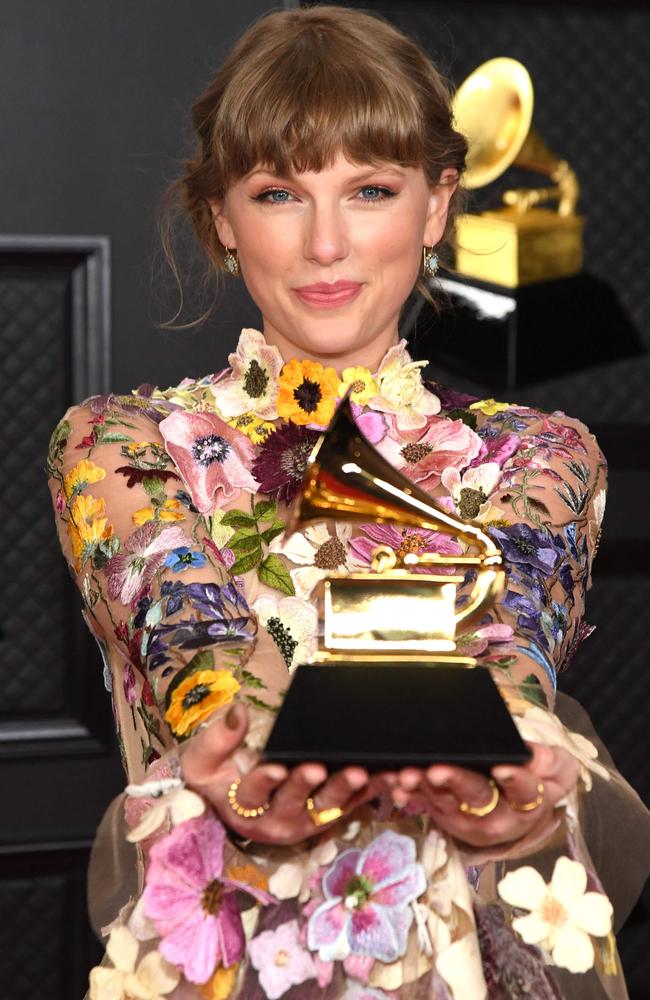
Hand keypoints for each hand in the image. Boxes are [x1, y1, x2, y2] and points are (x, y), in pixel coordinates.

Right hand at [181, 702, 393, 844]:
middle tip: (322, 768)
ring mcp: (307, 819)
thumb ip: (217, 738)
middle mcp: (278, 819)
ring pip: (328, 806)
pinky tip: (387, 774)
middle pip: (295, 803)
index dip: (265, 781)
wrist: (237, 801)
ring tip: (361, 771)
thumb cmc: (218, 778)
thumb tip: (236, 710)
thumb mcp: (202, 761)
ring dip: (346, 790)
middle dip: (309, 785)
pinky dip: (371, 790)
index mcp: (245, 806)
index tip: (276, 768)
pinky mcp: (330, 814)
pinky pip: (353, 803)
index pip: (254, 794)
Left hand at [391, 742, 578, 849]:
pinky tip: (395, 784)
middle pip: (476, 798)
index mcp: (527, 803)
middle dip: (454, 782)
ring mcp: (467, 819)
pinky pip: (424, 804)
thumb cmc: (538, 780)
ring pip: (444, 803)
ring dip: (422, 788)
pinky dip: (409, 794)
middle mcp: (497, 817)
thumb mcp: (557, 771)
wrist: (520, 807)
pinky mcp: (445, 816)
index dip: (514, 779)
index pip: (525, 792)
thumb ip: (553, 763)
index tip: (502, 768)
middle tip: (436, 769)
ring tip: (407, 774)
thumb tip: (534, 757)